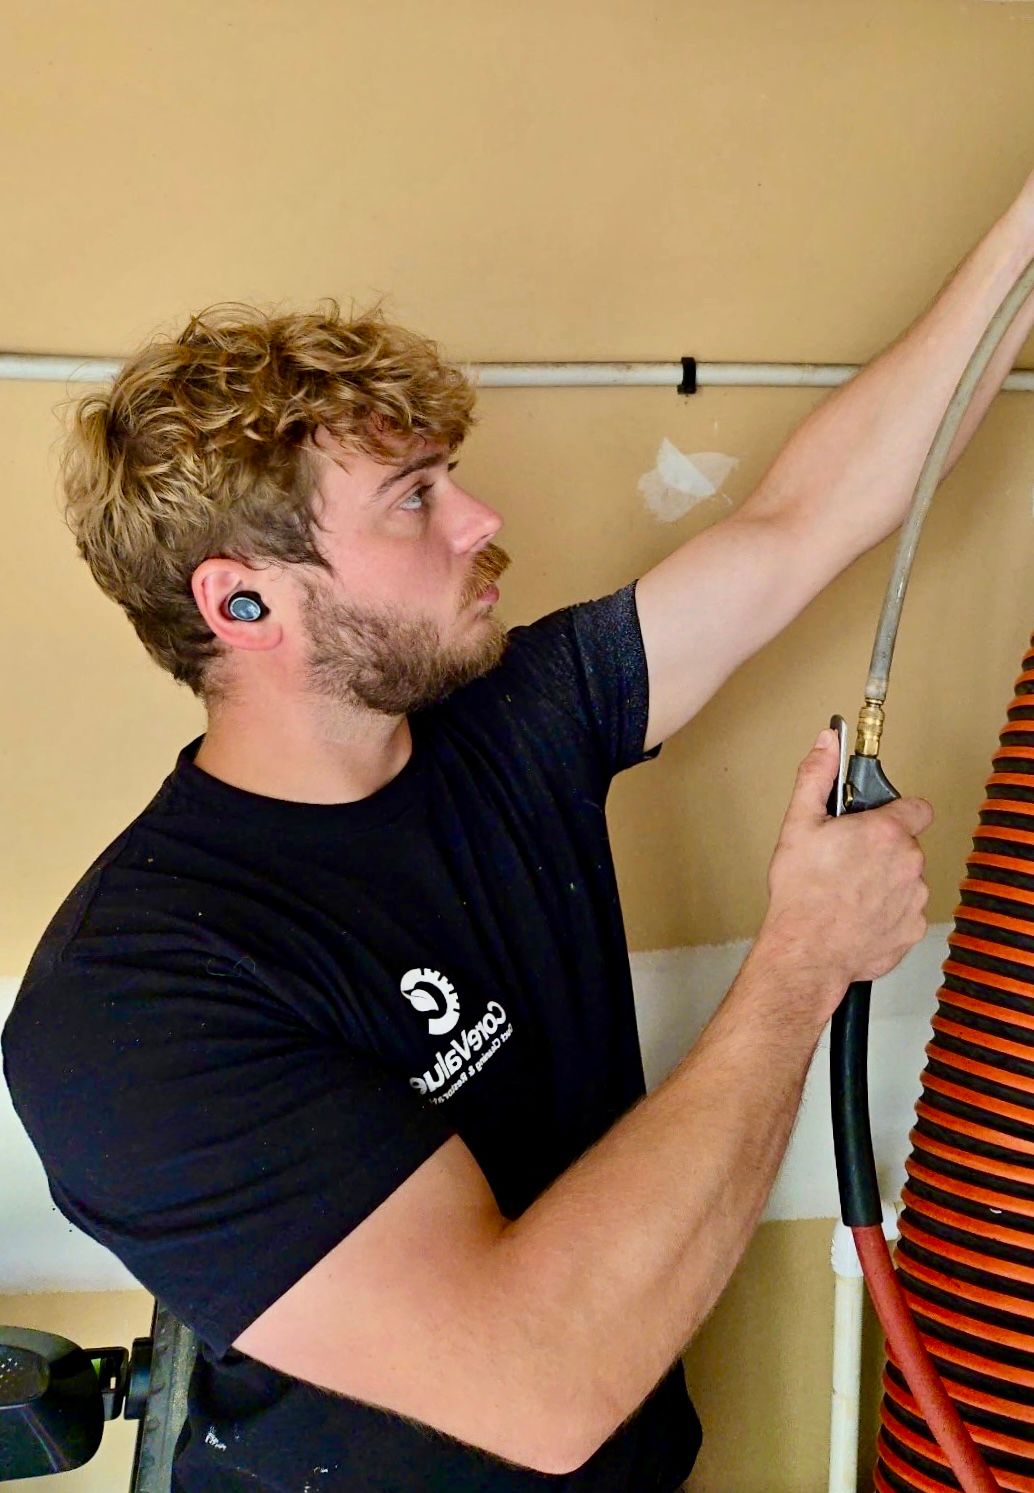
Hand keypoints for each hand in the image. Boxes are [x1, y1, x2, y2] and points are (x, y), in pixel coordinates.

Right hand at [761, 728, 932, 995]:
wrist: (806, 950)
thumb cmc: (801, 891)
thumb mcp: (799, 824)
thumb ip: (817, 776)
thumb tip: (826, 743)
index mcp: (886, 832)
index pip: (916, 807)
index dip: (896, 811)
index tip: (874, 820)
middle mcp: (909, 863)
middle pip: (906, 844)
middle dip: (881, 849)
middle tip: (846, 860)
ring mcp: (913, 899)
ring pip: (906, 879)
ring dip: (885, 881)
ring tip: (848, 891)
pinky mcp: (911, 930)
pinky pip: (904, 913)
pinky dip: (885, 914)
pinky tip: (856, 915)